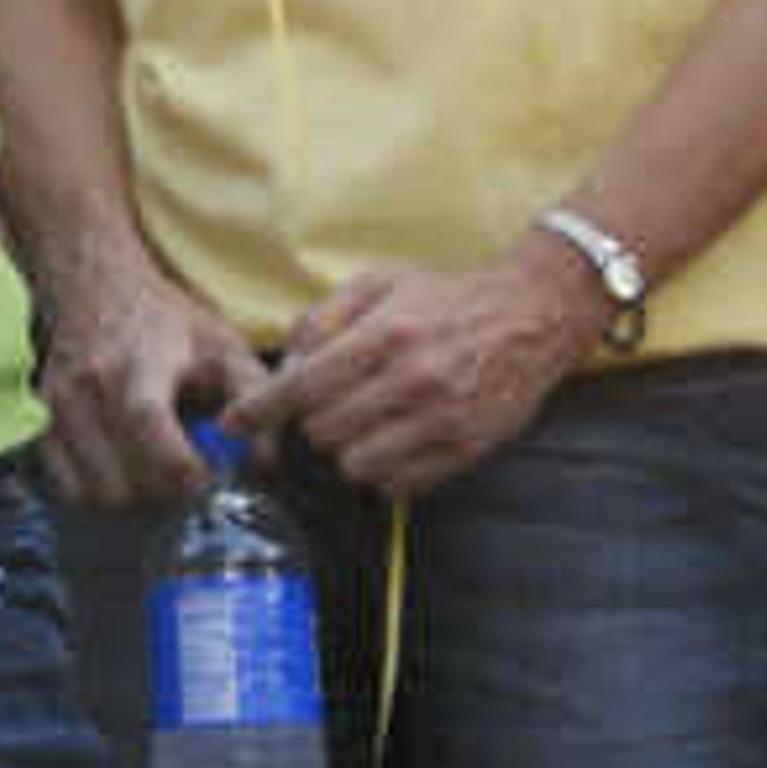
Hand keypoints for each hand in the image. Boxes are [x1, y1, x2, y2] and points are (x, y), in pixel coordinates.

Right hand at [29, 254, 278, 510]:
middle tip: (185, 470)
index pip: (150, 426)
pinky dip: (98, 490)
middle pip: (126, 480)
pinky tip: (121, 465)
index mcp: (139, 363)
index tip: (209, 472)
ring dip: (132, 495)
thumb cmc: (167, 326)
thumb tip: (262, 463)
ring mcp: (55, 408)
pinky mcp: (37, 423)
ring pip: (95, 494)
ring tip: (152, 466)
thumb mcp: (224, 349)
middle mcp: (88, 386)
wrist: (95, 288)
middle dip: (165, 490)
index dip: (186, 470)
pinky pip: (68, 489)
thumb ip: (254, 401)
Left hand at [266, 241, 588, 494]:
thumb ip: (325, 316)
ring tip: (366, 422)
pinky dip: (384, 470)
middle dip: (313, 421)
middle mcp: (413, 379)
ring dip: (348, 449)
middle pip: (323, 431)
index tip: (232, 425)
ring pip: (355, 464)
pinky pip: (398, 484)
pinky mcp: (466, 449)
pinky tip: (395, 440)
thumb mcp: (382, 283)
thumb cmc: (448, 299)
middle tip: (331, 404)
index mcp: (386, 334)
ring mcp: (442, 419)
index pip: (302, 386)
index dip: (259, 411)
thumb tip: (286, 359)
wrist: (534, 315)